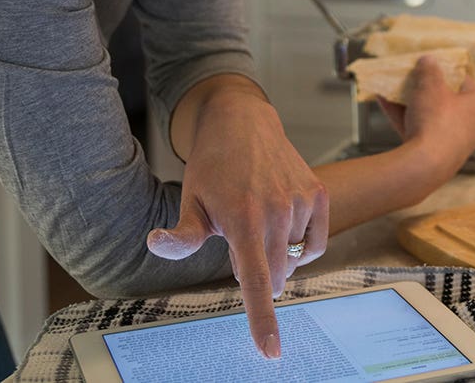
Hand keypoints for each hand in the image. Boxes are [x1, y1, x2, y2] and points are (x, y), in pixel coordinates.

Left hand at [144, 81, 327, 359]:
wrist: (243, 123)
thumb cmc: (212, 167)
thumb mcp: (191, 201)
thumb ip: (182, 235)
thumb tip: (156, 244)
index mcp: (243, 220)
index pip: (255, 282)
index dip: (262, 321)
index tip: (271, 352)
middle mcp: (278, 211)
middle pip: (274, 277)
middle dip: (256, 273)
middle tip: (237, 239)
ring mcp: (302, 201)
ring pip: (293, 261)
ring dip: (275, 255)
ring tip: (258, 221)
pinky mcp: (319, 194)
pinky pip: (314, 244)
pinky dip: (299, 247)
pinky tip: (282, 226)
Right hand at [377, 55, 474, 169]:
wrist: (424, 164)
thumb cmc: (436, 118)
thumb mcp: (429, 85)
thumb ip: (429, 69)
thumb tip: (428, 60)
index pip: (465, 82)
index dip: (446, 71)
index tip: (431, 66)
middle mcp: (474, 127)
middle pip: (447, 102)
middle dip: (425, 90)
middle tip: (411, 79)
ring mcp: (455, 145)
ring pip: (431, 118)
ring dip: (410, 104)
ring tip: (391, 90)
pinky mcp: (437, 158)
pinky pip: (420, 133)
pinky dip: (405, 120)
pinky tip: (384, 105)